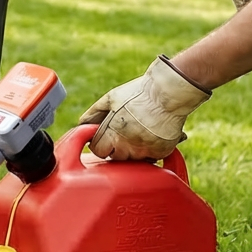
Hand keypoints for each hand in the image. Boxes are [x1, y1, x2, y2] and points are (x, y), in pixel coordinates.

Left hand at [79, 55, 210, 159]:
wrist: (169, 93)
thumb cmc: (138, 93)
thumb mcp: (110, 98)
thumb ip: (94, 113)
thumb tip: (81, 125)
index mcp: (112, 132)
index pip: (98, 150)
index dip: (99, 144)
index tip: (104, 138)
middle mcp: (127, 145)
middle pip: (115, 157)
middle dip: (115, 148)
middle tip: (123, 133)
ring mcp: (145, 151)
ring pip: (133, 159)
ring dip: (132, 150)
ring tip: (138, 132)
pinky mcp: (162, 152)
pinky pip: (151, 157)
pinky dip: (150, 149)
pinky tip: (152, 135)